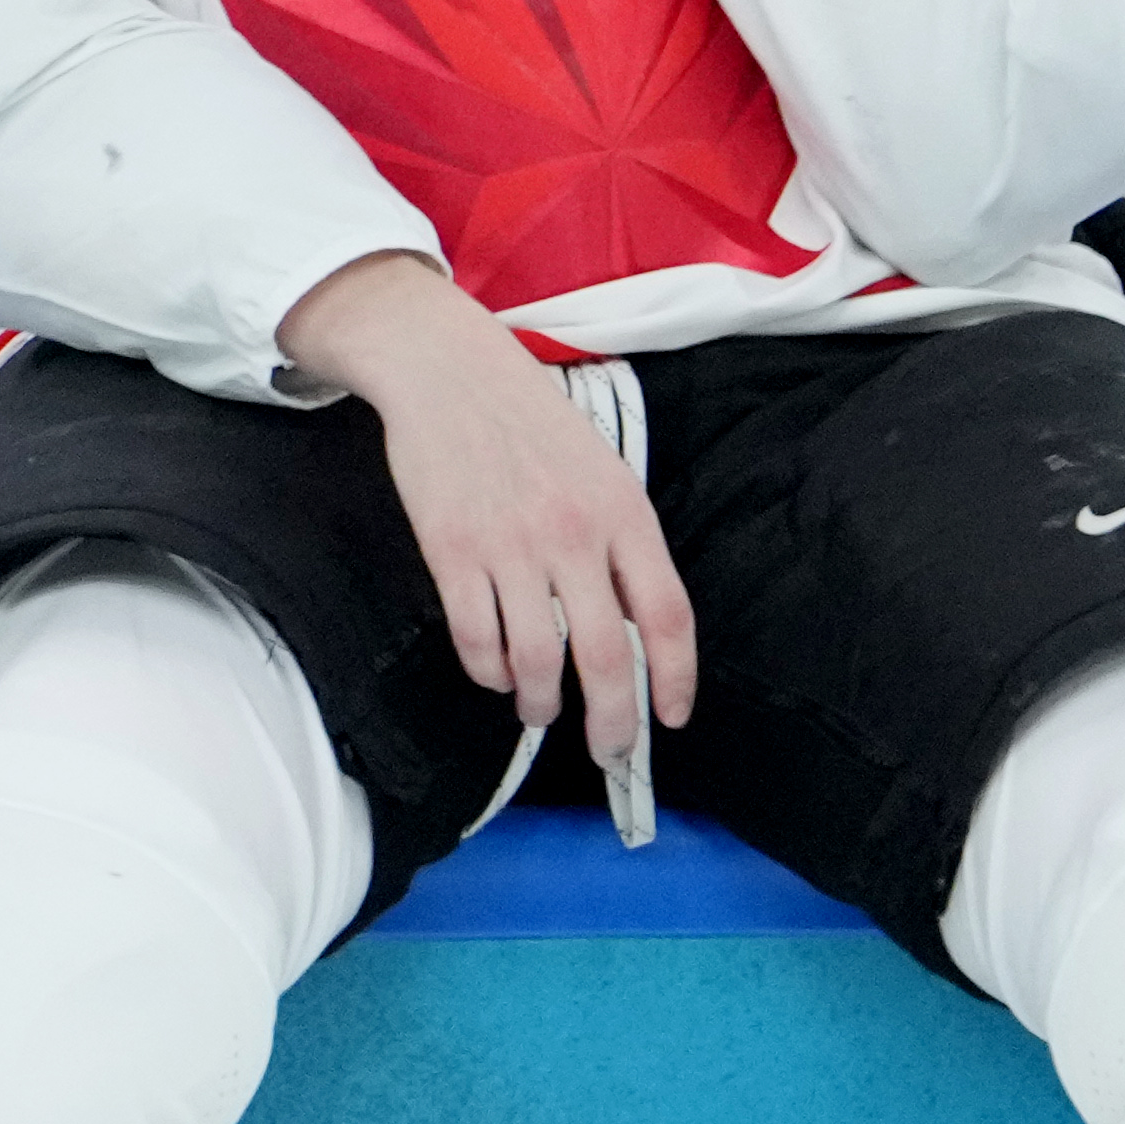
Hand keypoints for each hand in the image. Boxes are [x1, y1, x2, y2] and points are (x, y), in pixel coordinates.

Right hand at [280, 252, 695, 764]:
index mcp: (624, 513)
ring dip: (541, 702)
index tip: (671, 719)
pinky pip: (477, 638)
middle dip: (612, 721)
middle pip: (605, 656)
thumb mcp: (601, 471)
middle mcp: (574, 534)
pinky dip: (489, 671)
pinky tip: (496, 673)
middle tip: (609, 751)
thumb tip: (630, 628)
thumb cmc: (530, 423)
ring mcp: (510, 545)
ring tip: (539, 712)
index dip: (675, 679)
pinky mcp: (451, 550)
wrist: (449, 372)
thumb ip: (620, 544)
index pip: (667, 616)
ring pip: (537, 659)